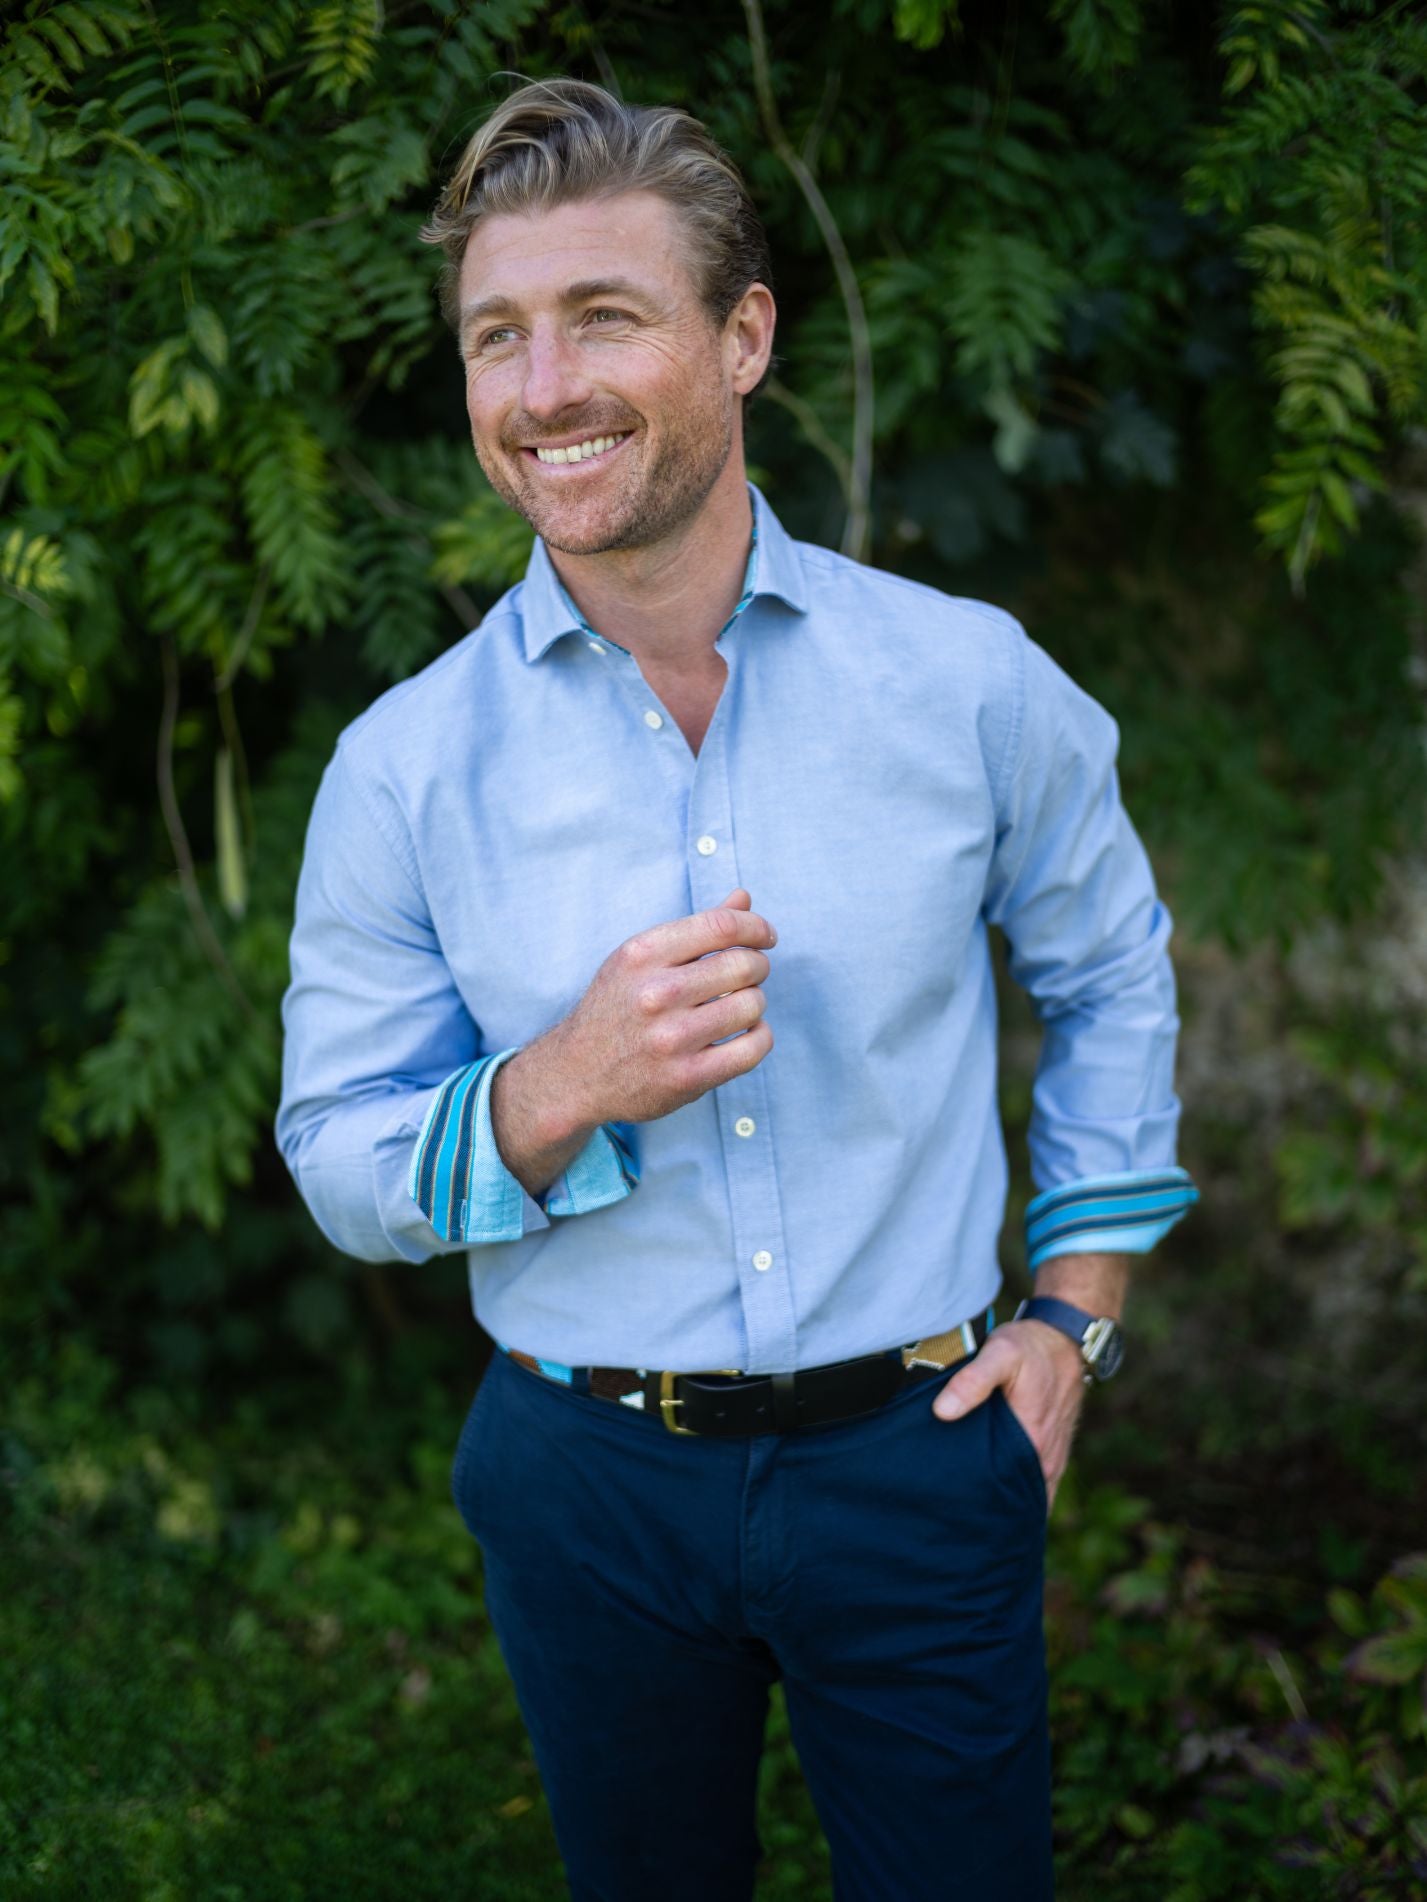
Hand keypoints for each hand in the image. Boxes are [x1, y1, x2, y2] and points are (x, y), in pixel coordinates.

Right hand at [548, 887, 776, 1128]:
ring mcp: (671, 1039)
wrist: (576, 1073)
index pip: (721, 925)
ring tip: (738, 1006)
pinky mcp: (687, 1078)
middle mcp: (655, 994)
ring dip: (755, 1002)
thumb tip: (744, 898)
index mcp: (641, 954)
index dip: (756, 927)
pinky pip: (753, 1048)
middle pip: (743, 964)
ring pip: (753, 1005)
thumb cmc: (617, 1007)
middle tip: (749, 975)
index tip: (765, 936)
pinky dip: (760, 1036)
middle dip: (757, 966)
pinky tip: (746, 1033)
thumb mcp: (640, 959)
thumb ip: (696, 929)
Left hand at [931, 1320, 1086, 1509]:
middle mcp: (1047, 1456)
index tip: (956, 1518)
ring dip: (1008, 1503)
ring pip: (1029, 1493)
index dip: (984, 1508)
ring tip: (972, 1514)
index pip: (1009, 1494)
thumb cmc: (1031, 1346)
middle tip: (955, 1520)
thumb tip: (943, 1412)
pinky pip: (1037, 1481)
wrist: (1065, 1335)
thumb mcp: (1000, 1353)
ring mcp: (1052, 1453)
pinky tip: (996, 1493)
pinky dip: (1020, 1490)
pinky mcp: (1053, 1445)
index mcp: (1034, 1442)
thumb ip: (973, 1381)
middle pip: (1018, 1500)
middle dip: (993, 1512)